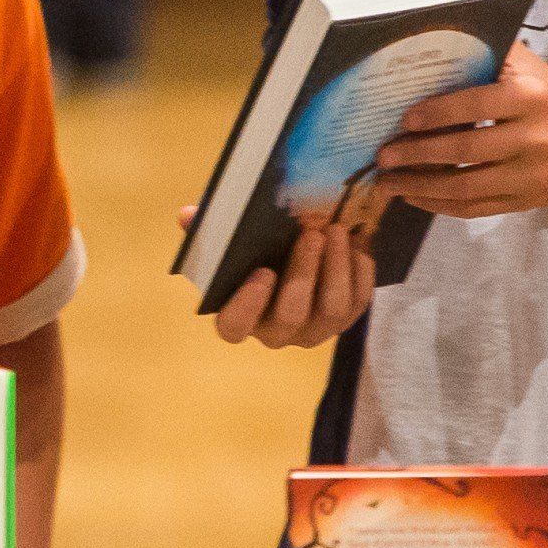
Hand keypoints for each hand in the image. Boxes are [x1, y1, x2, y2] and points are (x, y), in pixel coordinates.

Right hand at [208, 220, 376, 349]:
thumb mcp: (229, 244)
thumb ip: (209, 232)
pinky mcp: (344, 321)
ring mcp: (313, 331)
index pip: (234, 327)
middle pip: (290, 315)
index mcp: (239, 318)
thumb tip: (187, 215)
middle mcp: (276, 333)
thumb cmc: (254, 254)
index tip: (262, 272)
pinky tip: (358, 245)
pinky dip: (359, 274)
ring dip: (335, 268)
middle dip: (303, 273)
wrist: (295, 260)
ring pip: (331, 311)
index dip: (247, 305)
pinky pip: (358, 305)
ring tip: (336, 231)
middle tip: (311, 234)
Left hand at [374, 46, 547, 216]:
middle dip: (416, 154)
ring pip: (465, 187)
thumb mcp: (529, 68)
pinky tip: (414, 197)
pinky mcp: (524, 202)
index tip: (404, 119)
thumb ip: (489, 55)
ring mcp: (529, 175)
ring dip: (419, 187)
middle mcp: (533, 138)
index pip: (475, 106)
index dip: (435, 114)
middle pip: (464, 150)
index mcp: (531, 98)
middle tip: (383, 155)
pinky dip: (439, 206)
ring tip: (387, 183)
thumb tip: (434, 46)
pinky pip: (475, 209)